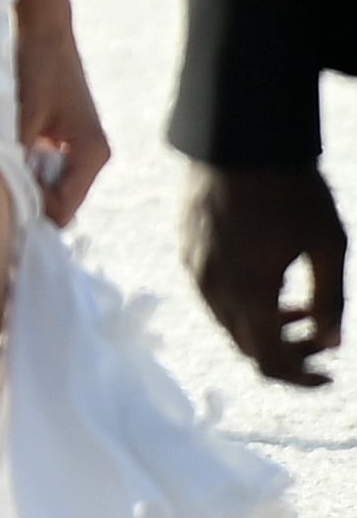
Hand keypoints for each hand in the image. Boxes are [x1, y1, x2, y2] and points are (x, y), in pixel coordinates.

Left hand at [15, 0, 113, 227]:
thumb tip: (1, 198)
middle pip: (56, 201)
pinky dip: (19, 165)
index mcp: (91, 154)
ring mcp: (76, 148)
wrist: (42, 28)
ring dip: (19, 181)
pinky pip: (40, 166)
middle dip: (24, 201)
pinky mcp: (61, 137)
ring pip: (46, 185)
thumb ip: (15, 158)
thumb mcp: (21, 117)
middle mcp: (90, 156)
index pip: (64, 210)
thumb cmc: (35, 67)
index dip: (32, 218)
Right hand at [186, 163, 345, 387]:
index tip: (331, 375)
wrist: (239, 139)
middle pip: (247, 348)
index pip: (271, 362)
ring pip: (227, 324)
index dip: (302, 378)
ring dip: (264, 329)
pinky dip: (242, 306)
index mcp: (249, 294)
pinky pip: (212, 296)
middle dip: (287, 354)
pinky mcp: (186, 250)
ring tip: (298, 308)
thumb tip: (332, 344)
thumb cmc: (294, 191)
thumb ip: (332, 302)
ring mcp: (194, 269)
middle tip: (321, 339)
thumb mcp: (329, 246)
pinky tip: (267, 281)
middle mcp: (213, 290)